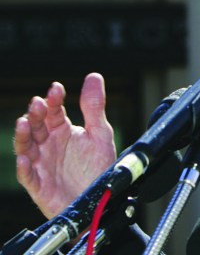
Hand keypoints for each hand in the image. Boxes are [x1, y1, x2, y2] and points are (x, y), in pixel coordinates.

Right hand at [14, 73, 116, 218]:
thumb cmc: (97, 168)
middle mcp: (49, 145)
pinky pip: (28, 176)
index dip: (54, 99)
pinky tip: (24, 160)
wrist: (98, 200)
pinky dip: (24, 168)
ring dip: (23, 136)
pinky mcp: (39, 185)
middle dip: (36, 114)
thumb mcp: (100, 134)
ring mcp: (42, 164)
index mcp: (63, 131)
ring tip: (24, 123)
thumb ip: (94, 107)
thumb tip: (93, 76)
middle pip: (37, 126)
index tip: (57, 88)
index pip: (54, 111)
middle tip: (39, 104)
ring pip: (26, 148)